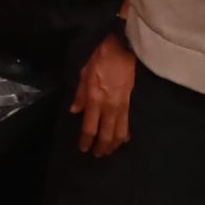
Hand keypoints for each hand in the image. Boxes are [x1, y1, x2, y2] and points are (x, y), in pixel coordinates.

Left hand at [71, 31, 135, 156]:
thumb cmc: (100, 59)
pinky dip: (124, 134)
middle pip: (105, 135)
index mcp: (94, 99)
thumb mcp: (84, 74)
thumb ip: (80, 95)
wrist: (122, 50)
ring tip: (108, 151)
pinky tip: (122, 140)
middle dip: (100, 147)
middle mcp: (108, 106)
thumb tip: (75, 111)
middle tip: (96, 154)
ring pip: (118, 133)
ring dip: (113, 145)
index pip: (89, 127)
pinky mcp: (129, 103)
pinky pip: (127, 124)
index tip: (83, 148)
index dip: (86, 141)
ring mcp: (121, 106)